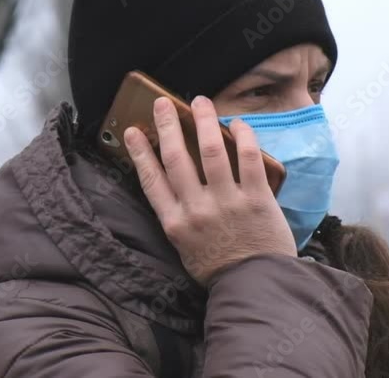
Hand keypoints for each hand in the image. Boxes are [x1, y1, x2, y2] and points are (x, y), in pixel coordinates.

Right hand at [124, 95, 296, 284]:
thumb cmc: (219, 268)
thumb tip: (174, 185)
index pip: (150, 179)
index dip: (139, 152)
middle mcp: (196, 209)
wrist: (255, 285)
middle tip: (162, 103)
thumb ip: (178, 218)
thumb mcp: (185, 248)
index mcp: (175, 223)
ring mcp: (227, 202)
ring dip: (203, 120)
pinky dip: (243, 135)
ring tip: (200, 102)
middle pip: (175, 157)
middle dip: (167, 125)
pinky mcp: (256, 198)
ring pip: (211, 150)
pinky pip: (248, 157)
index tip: (132, 131)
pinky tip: (237, 123)